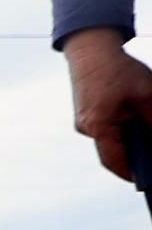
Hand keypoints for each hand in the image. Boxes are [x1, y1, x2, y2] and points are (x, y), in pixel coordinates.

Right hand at [65, 30, 151, 184]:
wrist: (91, 48)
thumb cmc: (118, 70)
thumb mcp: (147, 96)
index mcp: (99, 126)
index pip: (116, 162)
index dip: (132, 174)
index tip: (147, 181)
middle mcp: (87, 128)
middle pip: (113, 152)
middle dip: (134, 154)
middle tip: (151, 152)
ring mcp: (83, 121)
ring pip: (110, 139)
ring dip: (128, 137)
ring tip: (143, 120)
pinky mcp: (85, 113)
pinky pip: (105, 128)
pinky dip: (121, 126)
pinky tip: (132, 113)